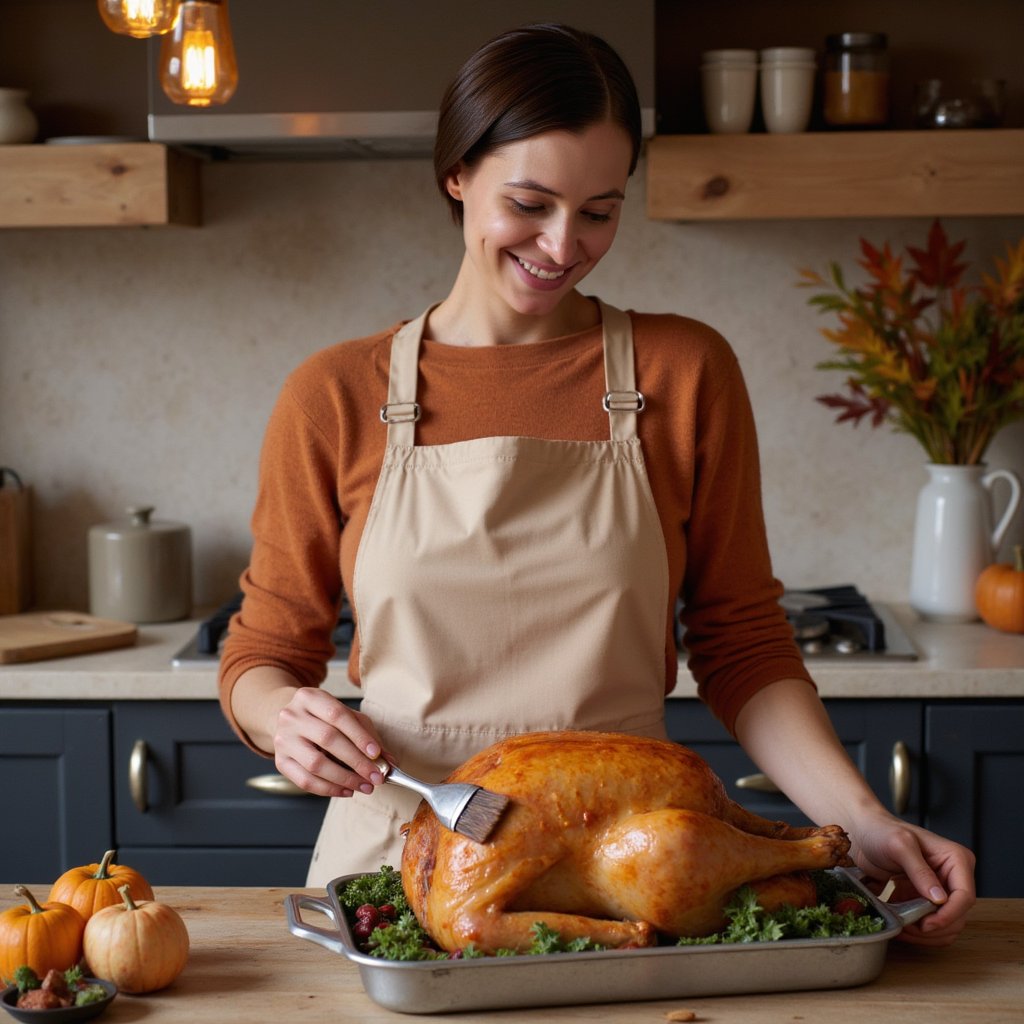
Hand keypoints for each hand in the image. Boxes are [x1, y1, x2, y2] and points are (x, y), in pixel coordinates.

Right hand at [272, 687, 391, 797]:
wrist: (287, 720)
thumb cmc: (322, 717)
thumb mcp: (344, 715)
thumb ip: (367, 734)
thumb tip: (389, 761)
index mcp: (309, 697)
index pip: (337, 715)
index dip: (359, 735)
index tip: (376, 753)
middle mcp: (292, 716)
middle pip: (327, 739)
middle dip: (356, 761)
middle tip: (376, 776)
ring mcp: (283, 740)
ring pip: (315, 764)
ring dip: (344, 778)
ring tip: (364, 786)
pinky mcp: (280, 762)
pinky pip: (305, 781)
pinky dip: (329, 789)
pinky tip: (346, 790)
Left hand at [850, 813, 975, 945]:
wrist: (862, 833)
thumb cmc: (881, 831)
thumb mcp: (899, 845)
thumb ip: (919, 870)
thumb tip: (939, 898)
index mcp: (956, 859)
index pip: (964, 896)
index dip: (949, 915)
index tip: (926, 924)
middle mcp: (953, 877)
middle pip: (958, 916)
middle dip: (935, 927)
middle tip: (909, 927)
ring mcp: (940, 890)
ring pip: (947, 926)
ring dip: (927, 934)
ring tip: (902, 927)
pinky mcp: (926, 900)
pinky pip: (931, 925)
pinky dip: (918, 931)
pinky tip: (900, 925)